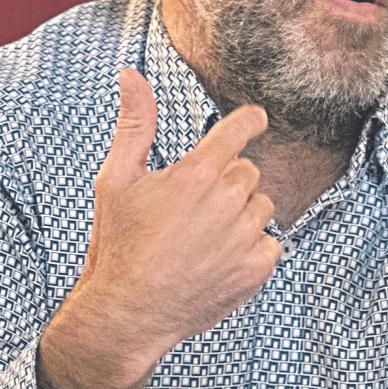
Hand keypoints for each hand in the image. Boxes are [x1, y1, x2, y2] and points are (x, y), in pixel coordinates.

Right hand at [39, 69, 279, 388]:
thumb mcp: (117, 180)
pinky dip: (250, 249)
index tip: (255, 120)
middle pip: (248, 172)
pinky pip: (270, 243)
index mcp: (197, 174)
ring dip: (241, 215)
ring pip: (261, 207)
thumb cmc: (118, 245)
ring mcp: (246, 237)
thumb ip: (135, 125)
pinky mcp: (258, 268)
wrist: (128, 313)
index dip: (249, 121)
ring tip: (203, 238)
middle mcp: (228, 202)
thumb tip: (131, 75)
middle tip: (193, 209)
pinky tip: (217, 261)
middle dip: (226, 183)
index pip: (241, 128)